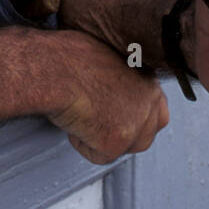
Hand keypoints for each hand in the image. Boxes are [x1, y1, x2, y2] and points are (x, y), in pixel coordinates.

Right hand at [45, 30, 168, 163]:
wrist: (53, 66)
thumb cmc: (67, 53)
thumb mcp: (104, 54)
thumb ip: (120, 75)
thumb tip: (111, 88)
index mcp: (148, 73)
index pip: (156, 106)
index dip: (132, 113)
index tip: (113, 111)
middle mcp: (150, 97)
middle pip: (146, 132)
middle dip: (123, 132)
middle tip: (95, 119)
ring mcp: (137, 120)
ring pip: (126, 147)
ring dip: (103, 139)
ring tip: (81, 115)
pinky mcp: (117, 142)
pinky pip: (99, 155)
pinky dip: (82, 144)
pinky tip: (72, 122)